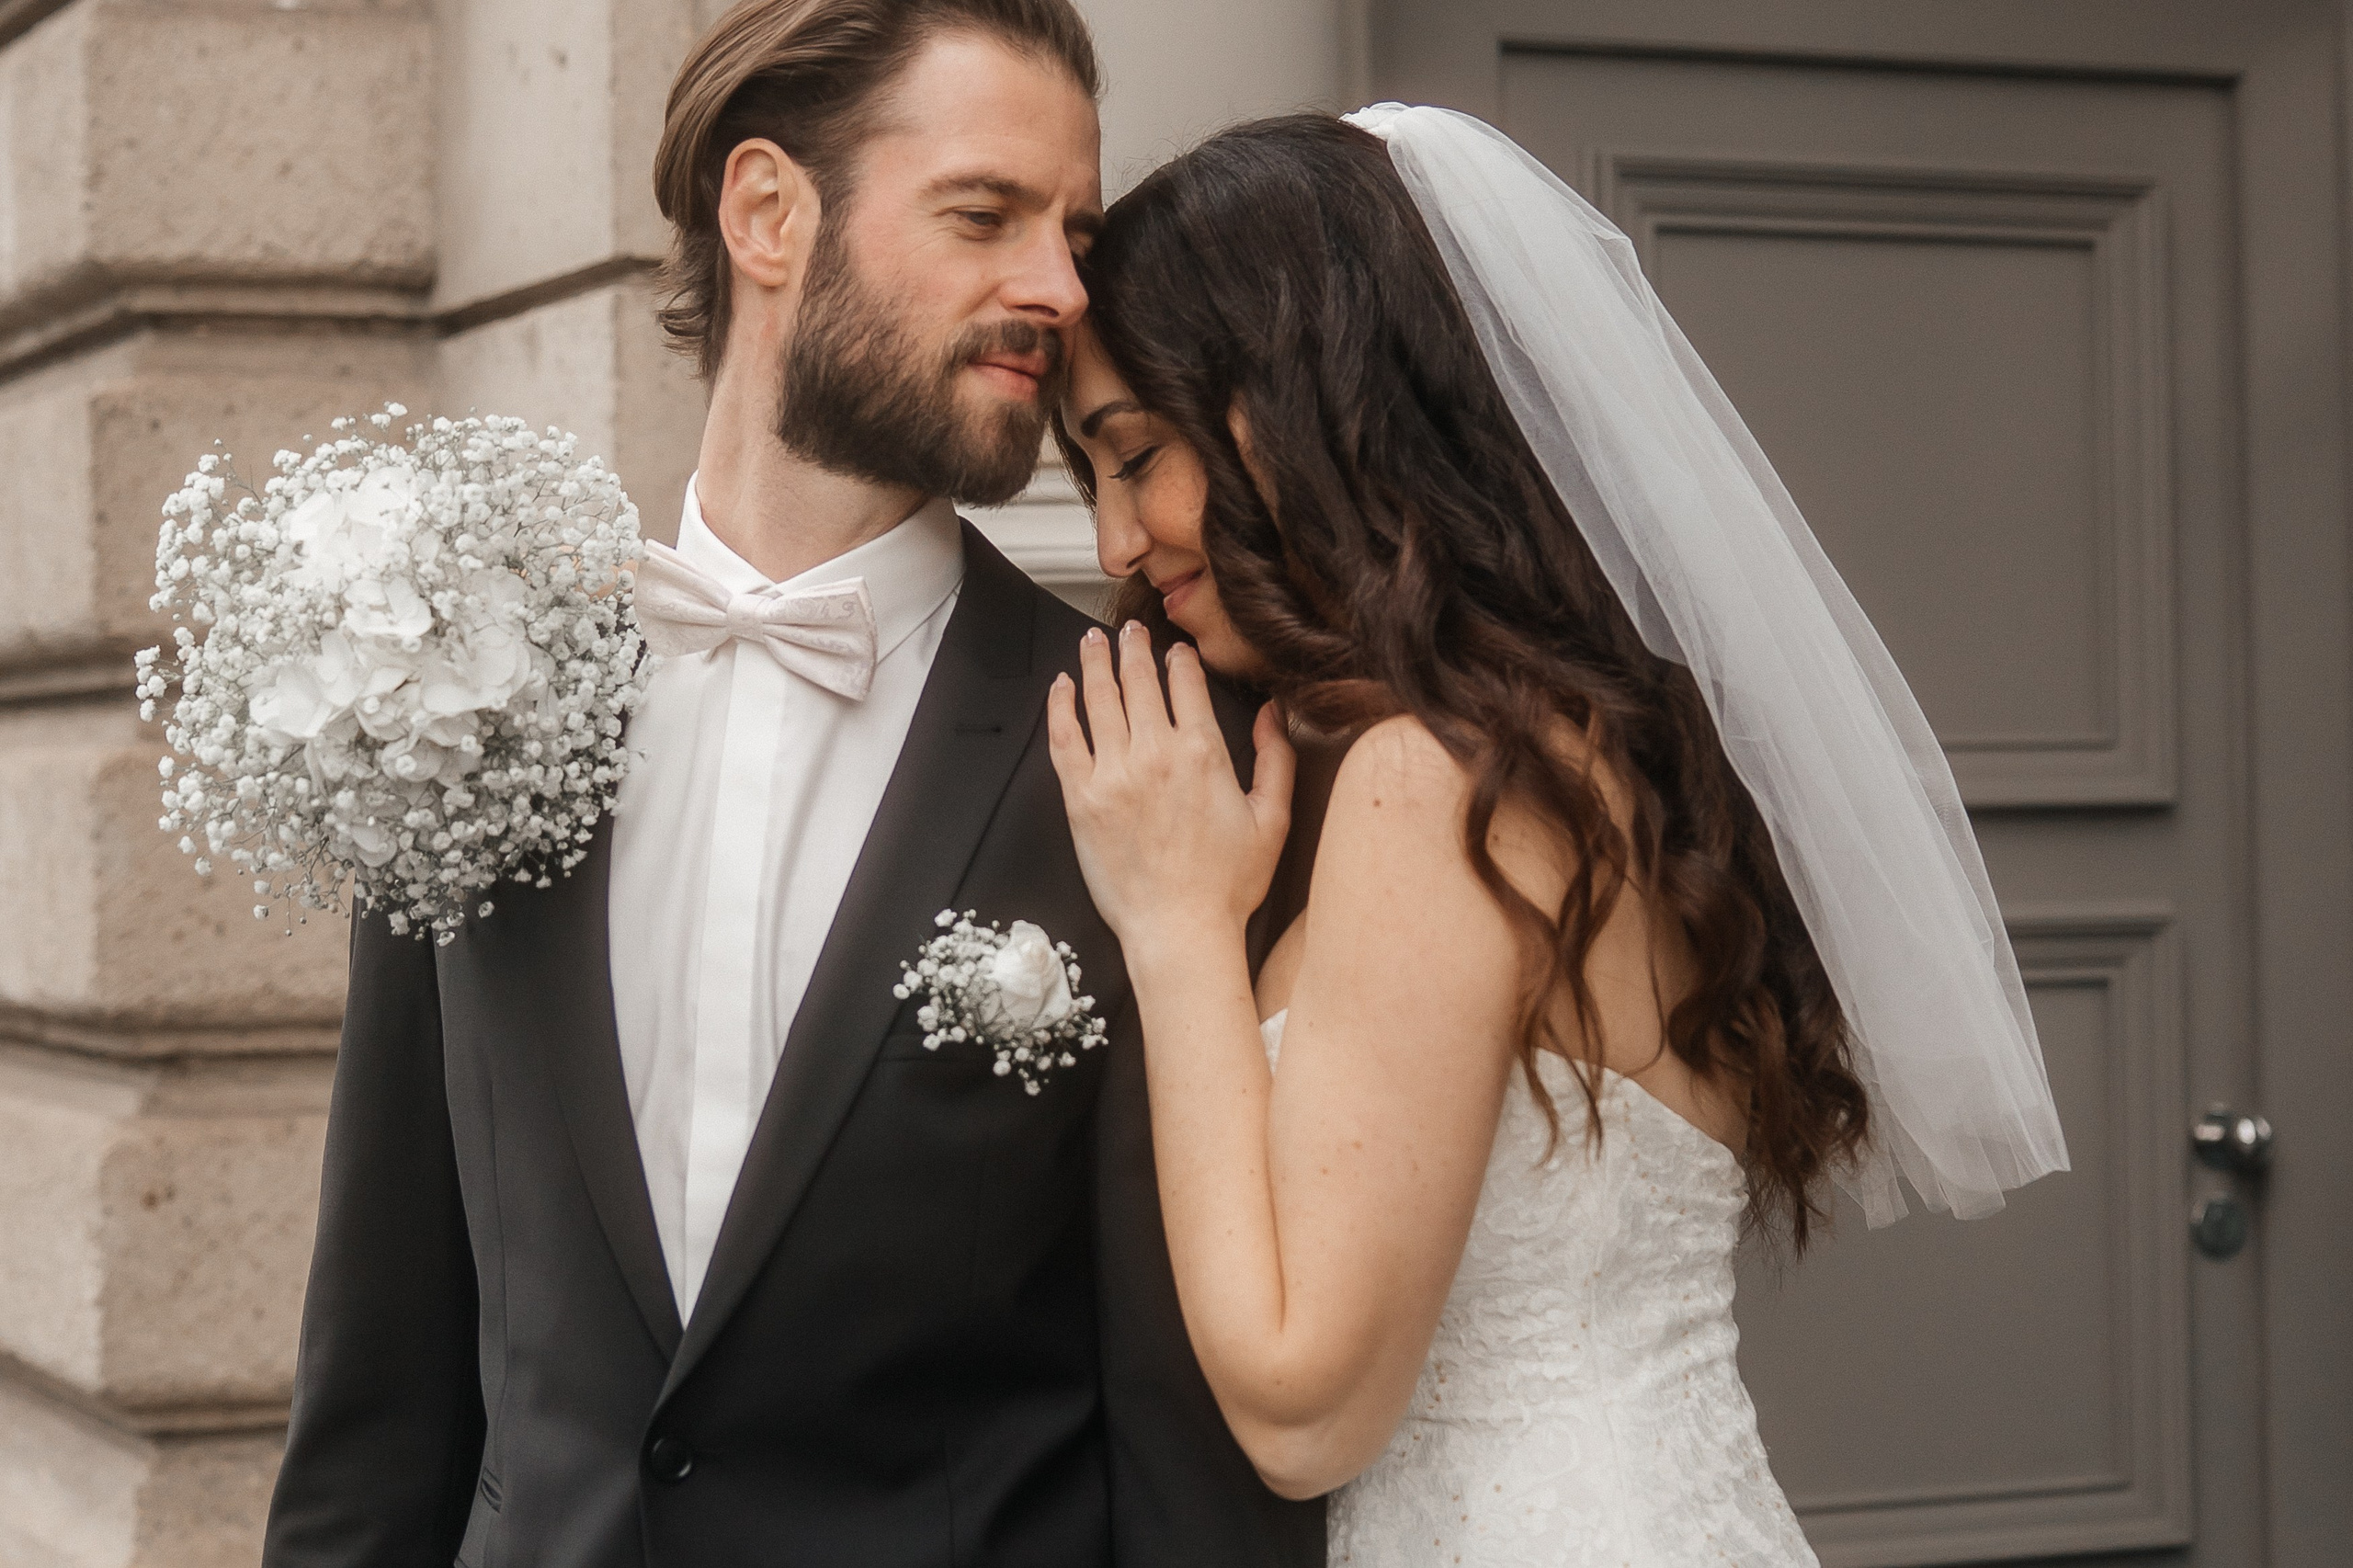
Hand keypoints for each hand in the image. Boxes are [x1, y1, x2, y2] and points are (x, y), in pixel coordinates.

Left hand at [1047, 622, 1293, 948]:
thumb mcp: (1273, 819)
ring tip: (1093, 641)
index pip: (1186, 684)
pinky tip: (1061, 687)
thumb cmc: (1226, 885)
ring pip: (1099, 699)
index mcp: (1203, 754)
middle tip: (1129, 631)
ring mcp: (1113, 775)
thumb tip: (1275, 713)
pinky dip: (1060, 706)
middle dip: (1133, 649)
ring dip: (1095, 663)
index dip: (1179, 660)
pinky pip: (1064, 739)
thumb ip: (1277, 759)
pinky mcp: (1081, 799)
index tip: (1175, 651)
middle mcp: (1155, 755)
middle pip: (1138, 682)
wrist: (1179, 930)